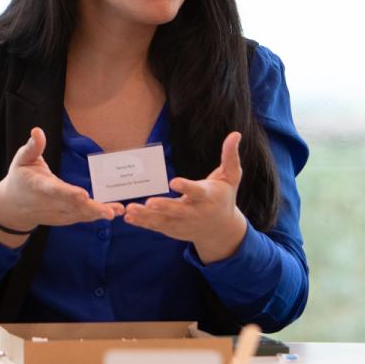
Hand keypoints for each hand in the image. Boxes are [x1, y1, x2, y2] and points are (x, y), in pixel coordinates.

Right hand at [0, 127, 116, 245]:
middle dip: (91, 209)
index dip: (68, 193)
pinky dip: (96, 216)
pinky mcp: (64, 218)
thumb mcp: (22, 160)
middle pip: (72, 206)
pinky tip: (113, 211)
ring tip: (117, 210)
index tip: (83, 195)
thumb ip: (33, 147)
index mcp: (39, 186)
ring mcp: (57, 213)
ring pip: (79, 214)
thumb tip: (37, 131)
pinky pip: (81, 217)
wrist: (13, 207)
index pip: (54, 190)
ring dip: (99, 213)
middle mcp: (50, 203)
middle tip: (110, 212)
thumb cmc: (20, 179)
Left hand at [123, 131, 248, 262]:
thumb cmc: (224, 197)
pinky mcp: (173, 230)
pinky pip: (156, 227)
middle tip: (149, 202)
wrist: (222, 230)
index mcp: (208, 198)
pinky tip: (128, 216)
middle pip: (178, 210)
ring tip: (130, 208)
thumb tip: (235, 134)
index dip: (186, 187)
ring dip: (146, 216)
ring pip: (163, 221)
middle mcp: (195, 212)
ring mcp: (183, 224)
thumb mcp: (231, 178)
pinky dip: (143, 223)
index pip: (197, 192)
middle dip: (164, 207)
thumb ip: (230, 157)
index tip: (173, 182)